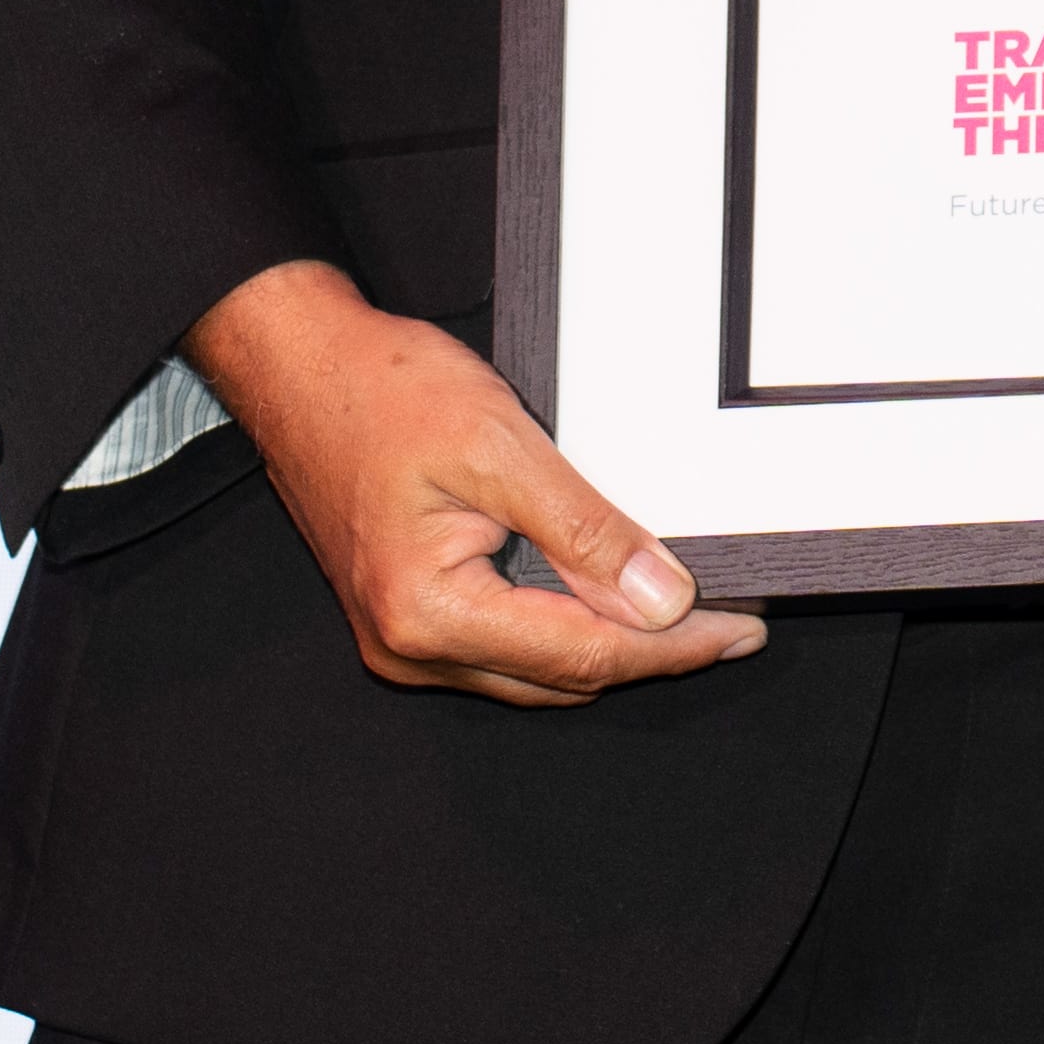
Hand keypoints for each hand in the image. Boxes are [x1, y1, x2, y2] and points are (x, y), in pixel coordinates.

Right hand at [189, 257, 769, 705]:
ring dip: (612, 645)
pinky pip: (508, 645)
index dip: (673, 647)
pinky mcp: (409, 617)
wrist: (302, 369)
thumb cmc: (385, 392)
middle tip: (734, 618)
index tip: (741, 630)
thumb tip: (661, 601)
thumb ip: (583, 531)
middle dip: (652, 651)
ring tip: (690, 612)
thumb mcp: (501, 447)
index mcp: (427, 613)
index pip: (583, 655)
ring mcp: (404, 639)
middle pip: (564, 674)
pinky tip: (612, 597)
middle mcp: (409, 646)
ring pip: (538, 670)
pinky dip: (567, 627)